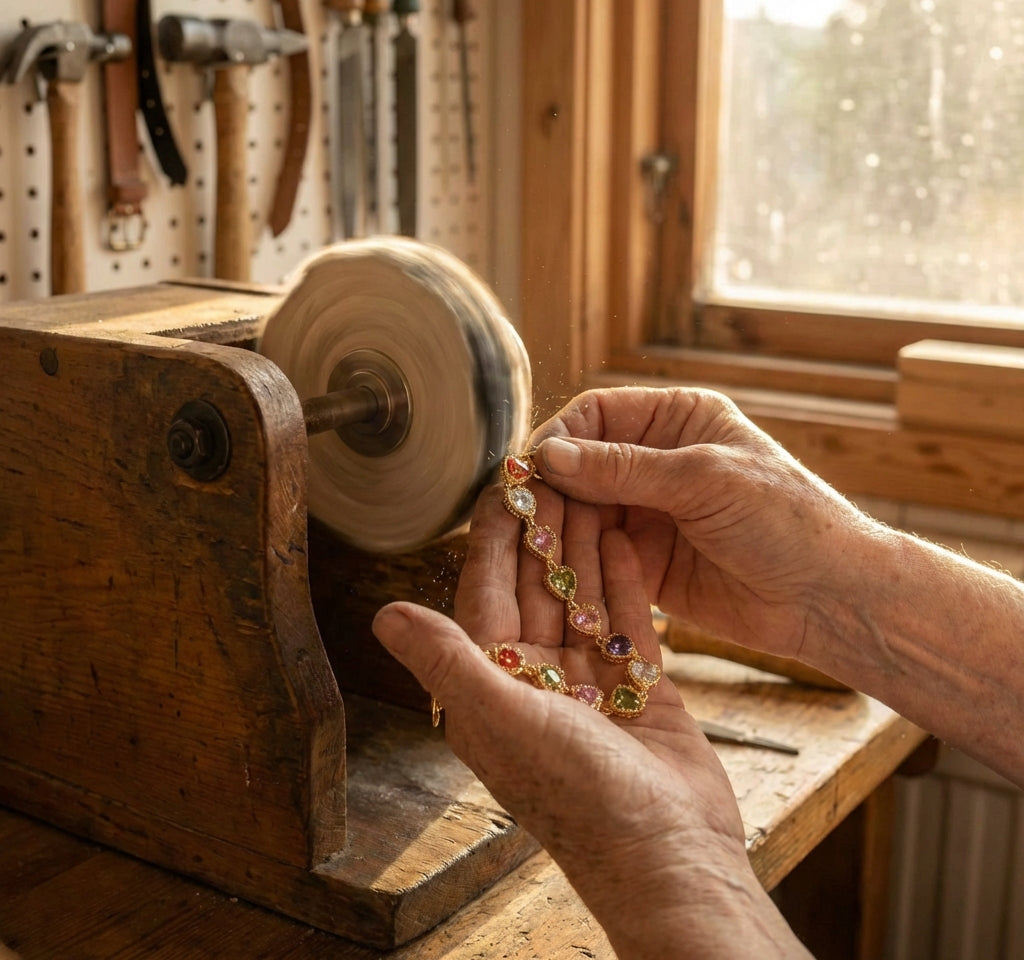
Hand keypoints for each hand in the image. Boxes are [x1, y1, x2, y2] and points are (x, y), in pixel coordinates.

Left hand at [373, 476, 801, 956]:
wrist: (671, 856)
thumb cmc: (581, 799)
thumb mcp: (503, 721)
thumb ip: (446, 662)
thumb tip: (382, 614)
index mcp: (495, 685)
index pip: (488, 591)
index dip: (495, 534)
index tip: (503, 479)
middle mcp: (536, 680)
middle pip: (538, 586)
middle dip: (545, 527)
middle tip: (557, 468)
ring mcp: (591, 682)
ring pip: (583, 596)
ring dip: (587, 543)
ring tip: (595, 486)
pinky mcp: (638, 689)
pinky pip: (628, 621)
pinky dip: (626, 580)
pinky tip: (627, 535)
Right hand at [530, 387, 882, 662]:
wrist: (829, 598)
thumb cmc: (786, 520)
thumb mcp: (703, 480)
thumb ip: (623, 469)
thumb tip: (548, 455)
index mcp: (676, 420)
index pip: (596, 415)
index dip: (560, 439)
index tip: (532, 470)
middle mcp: (657, 461)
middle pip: (580, 466)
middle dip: (553, 491)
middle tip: (524, 518)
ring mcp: (649, 512)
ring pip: (580, 513)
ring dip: (559, 531)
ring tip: (538, 551)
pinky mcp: (645, 562)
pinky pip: (595, 556)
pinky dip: (576, 564)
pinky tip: (560, 576)